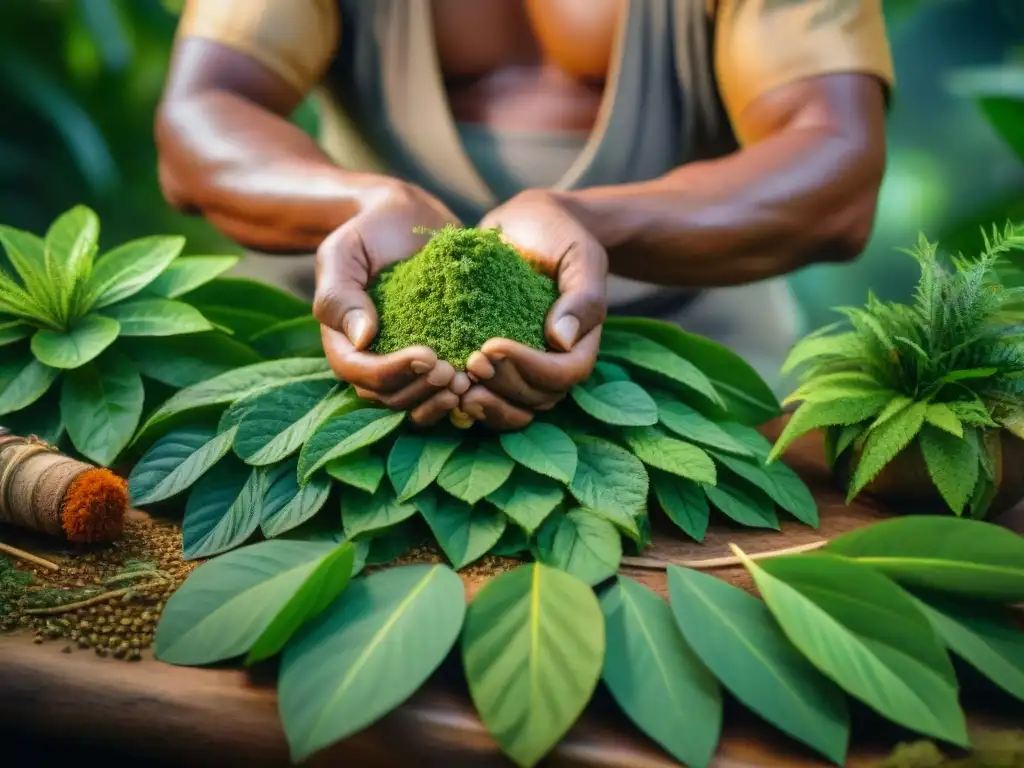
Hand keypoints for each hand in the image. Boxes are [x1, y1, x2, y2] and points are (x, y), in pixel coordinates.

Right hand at [315, 181, 471, 425]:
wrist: (402, 218)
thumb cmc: (366, 232)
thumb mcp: (343, 253)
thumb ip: (340, 294)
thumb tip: (361, 338)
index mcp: (345, 343)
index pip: (362, 375)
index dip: (392, 374)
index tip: (427, 356)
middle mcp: (373, 360)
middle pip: (391, 398)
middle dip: (422, 390)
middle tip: (455, 373)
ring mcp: (404, 361)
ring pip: (418, 401)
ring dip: (442, 399)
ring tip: (469, 381)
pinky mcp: (436, 355)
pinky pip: (443, 388)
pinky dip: (461, 390)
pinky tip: (484, 377)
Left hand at [461, 190, 606, 429]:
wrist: (529, 226)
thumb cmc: (560, 236)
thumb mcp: (579, 255)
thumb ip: (581, 296)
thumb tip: (561, 339)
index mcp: (580, 344)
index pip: (563, 374)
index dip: (530, 368)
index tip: (493, 345)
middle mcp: (555, 364)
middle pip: (537, 399)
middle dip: (502, 386)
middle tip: (470, 362)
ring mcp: (525, 369)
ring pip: (513, 408)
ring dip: (485, 403)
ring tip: (456, 385)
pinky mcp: (498, 366)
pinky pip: (489, 396)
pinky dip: (468, 398)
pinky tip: (444, 385)